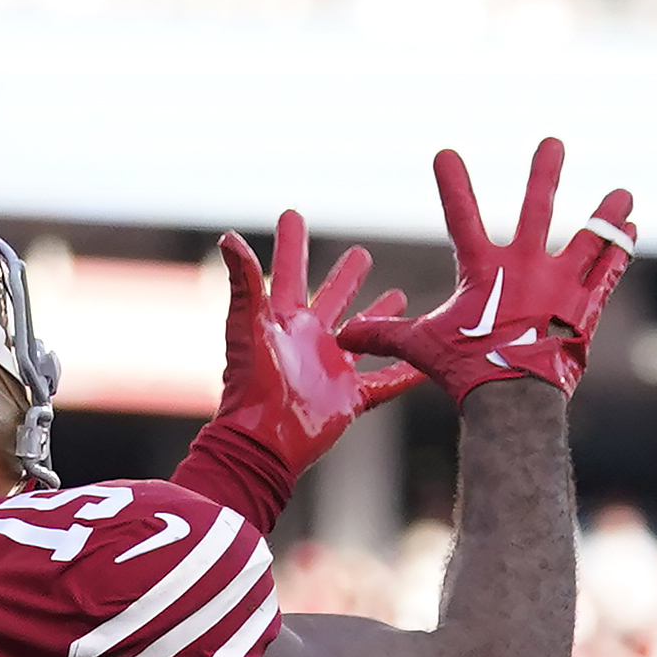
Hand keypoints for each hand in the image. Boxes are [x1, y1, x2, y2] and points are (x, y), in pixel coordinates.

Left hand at [210, 211, 403, 474]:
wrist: (263, 442)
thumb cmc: (251, 384)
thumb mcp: (248, 327)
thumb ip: (244, 282)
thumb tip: (229, 235)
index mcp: (283, 320)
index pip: (290, 271)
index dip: (291, 243)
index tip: (292, 214)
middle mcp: (309, 340)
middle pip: (332, 298)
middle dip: (346, 276)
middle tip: (362, 252)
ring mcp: (330, 369)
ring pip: (362, 336)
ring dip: (378, 316)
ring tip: (399, 295)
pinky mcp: (349, 397)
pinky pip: (386, 379)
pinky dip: (407, 369)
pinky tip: (427, 355)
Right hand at [343, 141, 637, 400]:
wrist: (514, 400)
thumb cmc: (467, 371)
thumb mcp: (421, 347)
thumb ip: (385, 335)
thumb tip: (344, 336)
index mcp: (483, 270)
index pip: (461, 217)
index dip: (453, 184)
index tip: (446, 153)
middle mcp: (525, 268)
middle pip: (537, 211)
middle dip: (545, 175)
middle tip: (554, 143)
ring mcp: (558, 285)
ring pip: (587, 239)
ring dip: (604, 215)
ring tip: (623, 193)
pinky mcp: (583, 308)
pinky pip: (606, 272)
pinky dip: (618, 252)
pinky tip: (631, 231)